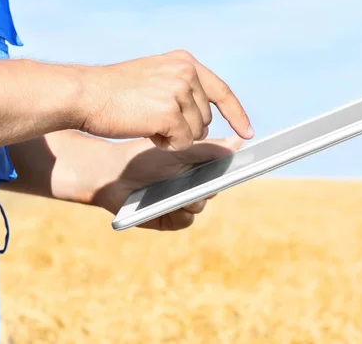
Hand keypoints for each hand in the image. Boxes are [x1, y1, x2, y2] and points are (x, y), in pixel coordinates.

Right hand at [76, 50, 253, 150]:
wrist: (86, 94)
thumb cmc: (113, 91)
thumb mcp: (153, 76)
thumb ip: (180, 87)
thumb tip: (205, 116)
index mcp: (184, 61)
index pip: (221, 90)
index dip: (236, 113)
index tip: (247, 131)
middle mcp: (186, 72)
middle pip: (206, 118)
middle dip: (185, 128)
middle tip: (153, 120)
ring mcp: (179, 91)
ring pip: (195, 132)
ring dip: (173, 136)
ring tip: (146, 121)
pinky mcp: (170, 112)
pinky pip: (182, 143)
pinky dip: (165, 144)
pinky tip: (145, 131)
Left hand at [90, 134, 245, 230]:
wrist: (113, 174)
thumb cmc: (143, 157)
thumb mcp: (178, 149)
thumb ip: (208, 147)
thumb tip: (239, 141)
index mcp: (197, 167)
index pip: (223, 170)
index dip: (234, 169)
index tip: (247, 164)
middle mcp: (193, 186)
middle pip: (215, 189)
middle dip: (211, 184)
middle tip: (206, 178)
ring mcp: (182, 203)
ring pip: (200, 205)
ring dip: (193, 198)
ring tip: (181, 190)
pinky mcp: (170, 219)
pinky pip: (185, 220)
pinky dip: (180, 212)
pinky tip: (170, 203)